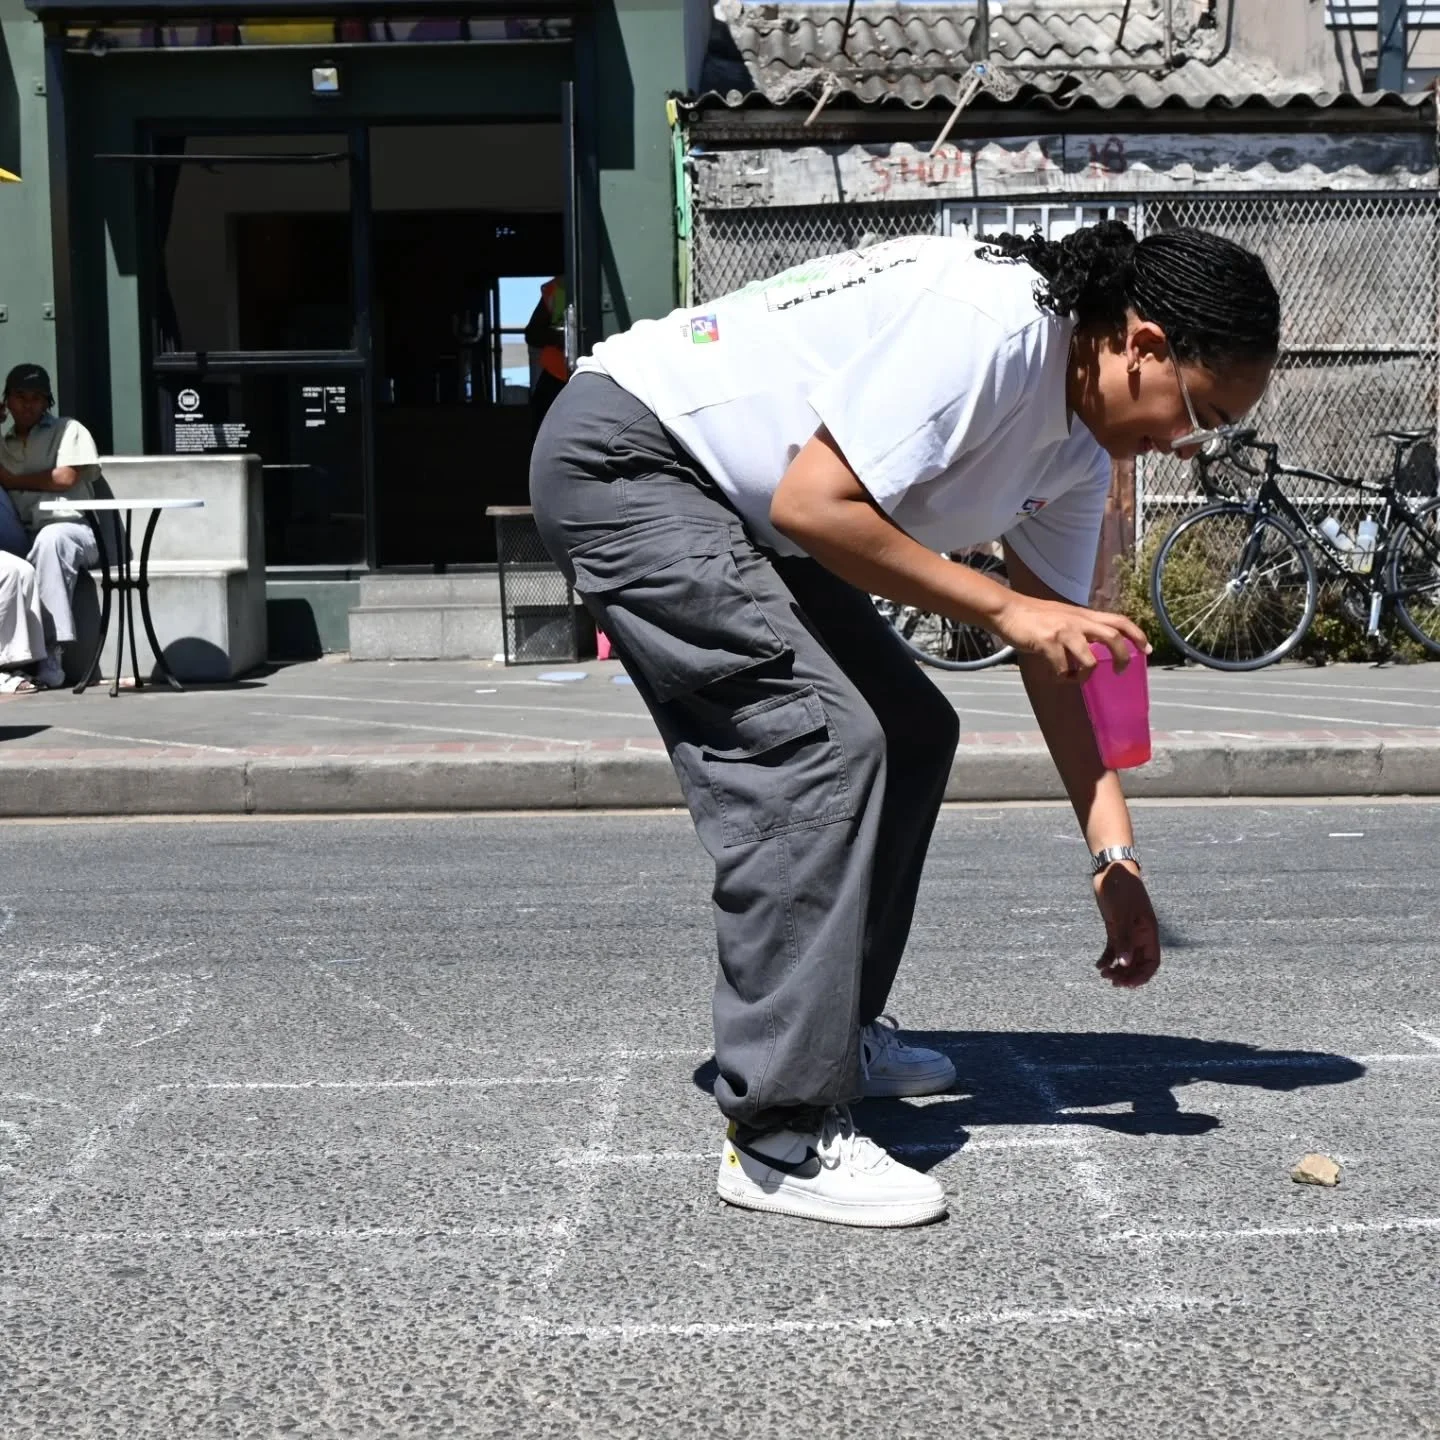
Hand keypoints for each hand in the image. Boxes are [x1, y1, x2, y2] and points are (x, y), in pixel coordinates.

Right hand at [996, 595, 1150, 681]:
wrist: (1008, 611)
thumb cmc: (1034, 616)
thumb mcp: (1064, 616)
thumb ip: (1080, 628)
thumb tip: (1092, 649)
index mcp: (1084, 615)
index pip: (1119, 621)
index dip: (1137, 635)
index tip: (1147, 650)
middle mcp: (1078, 621)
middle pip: (1112, 638)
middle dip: (1122, 657)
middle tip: (1120, 671)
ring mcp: (1063, 632)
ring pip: (1089, 659)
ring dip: (1086, 674)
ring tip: (1076, 678)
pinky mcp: (1047, 643)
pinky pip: (1062, 668)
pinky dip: (1062, 677)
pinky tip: (1055, 675)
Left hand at [1092, 861, 1160, 987]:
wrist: (1112, 870)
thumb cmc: (1122, 889)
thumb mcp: (1122, 915)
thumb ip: (1124, 939)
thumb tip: (1124, 964)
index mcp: (1148, 932)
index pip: (1152, 962)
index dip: (1143, 976)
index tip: (1129, 984)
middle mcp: (1140, 935)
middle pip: (1138, 963)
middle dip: (1127, 975)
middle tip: (1112, 982)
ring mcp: (1127, 931)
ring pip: (1125, 957)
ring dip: (1116, 968)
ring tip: (1103, 974)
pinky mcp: (1115, 927)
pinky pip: (1113, 948)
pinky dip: (1107, 958)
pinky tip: (1098, 965)